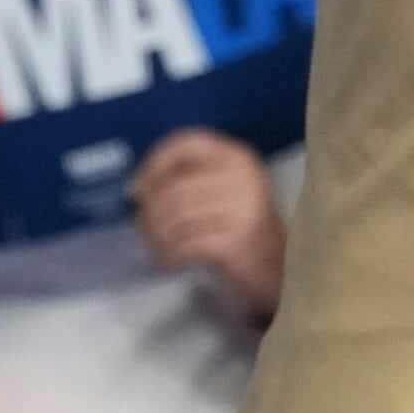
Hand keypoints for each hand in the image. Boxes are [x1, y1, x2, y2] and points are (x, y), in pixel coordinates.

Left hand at [132, 129, 285, 315]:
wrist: (277, 268)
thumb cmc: (239, 228)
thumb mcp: (220, 191)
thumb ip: (187, 179)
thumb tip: (136, 188)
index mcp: (237, 156)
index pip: (186, 143)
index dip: (154, 164)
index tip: (137, 190)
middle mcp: (243, 176)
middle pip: (175, 188)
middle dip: (150, 214)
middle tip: (145, 231)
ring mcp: (243, 208)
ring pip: (177, 218)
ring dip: (157, 238)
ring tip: (157, 248)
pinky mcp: (238, 240)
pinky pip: (186, 245)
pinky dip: (170, 256)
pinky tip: (170, 261)